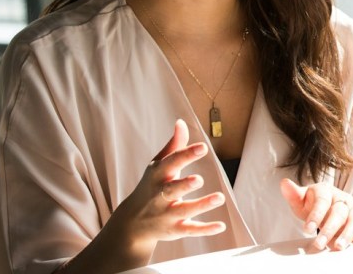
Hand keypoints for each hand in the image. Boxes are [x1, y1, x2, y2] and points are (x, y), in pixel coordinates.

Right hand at [107, 120, 226, 251]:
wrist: (131, 223)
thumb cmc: (150, 186)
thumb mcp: (158, 166)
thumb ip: (173, 146)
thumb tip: (181, 122)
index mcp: (157, 176)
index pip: (171, 163)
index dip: (186, 155)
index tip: (202, 147)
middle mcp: (160, 196)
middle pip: (172, 190)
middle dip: (184, 185)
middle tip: (199, 180)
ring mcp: (167, 214)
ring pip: (184, 210)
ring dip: (202, 205)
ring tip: (220, 197)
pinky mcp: (175, 230)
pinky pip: (190, 230)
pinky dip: (205, 229)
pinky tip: (221, 226)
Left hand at [279, 178, 352, 250]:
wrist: (328, 206)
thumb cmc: (313, 204)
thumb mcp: (301, 200)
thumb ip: (293, 195)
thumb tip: (284, 183)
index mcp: (326, 191)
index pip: (322, 202)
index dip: (315, 215)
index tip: (307, 229)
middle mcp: (342, 198)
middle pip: (339, 213)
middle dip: (329, 230)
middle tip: (319, 244)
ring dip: (348, 234)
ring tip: (338, 247)